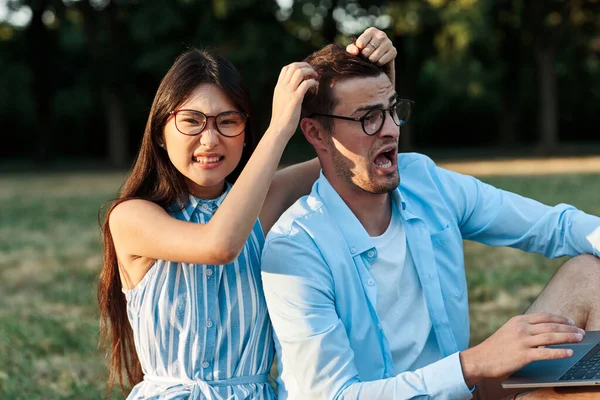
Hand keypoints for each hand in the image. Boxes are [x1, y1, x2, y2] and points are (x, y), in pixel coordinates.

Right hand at [269, 62, 317, 139]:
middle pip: (293, 66)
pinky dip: (312, 81)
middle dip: (305, 65)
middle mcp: (283, 87)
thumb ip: (285, 93)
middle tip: (312, 70)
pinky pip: (306, 84)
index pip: (286, 68)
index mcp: (278, 87)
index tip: (305, 70)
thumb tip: (294, 89)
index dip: (297, 65)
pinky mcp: (296, 98)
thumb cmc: (281, 117)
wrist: (279, 127)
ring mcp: (289, 92)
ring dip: (310, 71)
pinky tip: (316, 84)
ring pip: (299, 72)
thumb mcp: (280, 101)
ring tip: (315, 75)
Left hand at [346, 27, 395, 84]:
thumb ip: (352, 49)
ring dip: (371, 61)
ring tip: (372, 59)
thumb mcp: (356, 49)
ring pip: (374, 57)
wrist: (379, 62)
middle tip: (367, 57)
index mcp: (371, 31)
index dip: (358, 51)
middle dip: (365, 57)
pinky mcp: (393, 51)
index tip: (360, 52)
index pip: (360, 43)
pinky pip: (381, 61)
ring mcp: (388, 42)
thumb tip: (356, 51)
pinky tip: (379, 61)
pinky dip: (378, 64)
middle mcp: (381, 34)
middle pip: (367, 51)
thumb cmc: (365, 52)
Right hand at [460, 313, 584, 386]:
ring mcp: (522, 341)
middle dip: (568, 328)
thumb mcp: (508, 331)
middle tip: (580, 331)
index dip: (560, 318)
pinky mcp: (523, 355)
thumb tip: (543, 331)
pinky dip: (560, 352)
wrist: (480, 359)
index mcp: (517, 320)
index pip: (544, 316)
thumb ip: (524, 329)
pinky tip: (569, 353)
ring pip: (551, 337)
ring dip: (568, 337)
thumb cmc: (495, 348)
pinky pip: (546, 353)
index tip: (570, 322)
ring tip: (579, 339)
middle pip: (551, 326)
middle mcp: (521, 328)